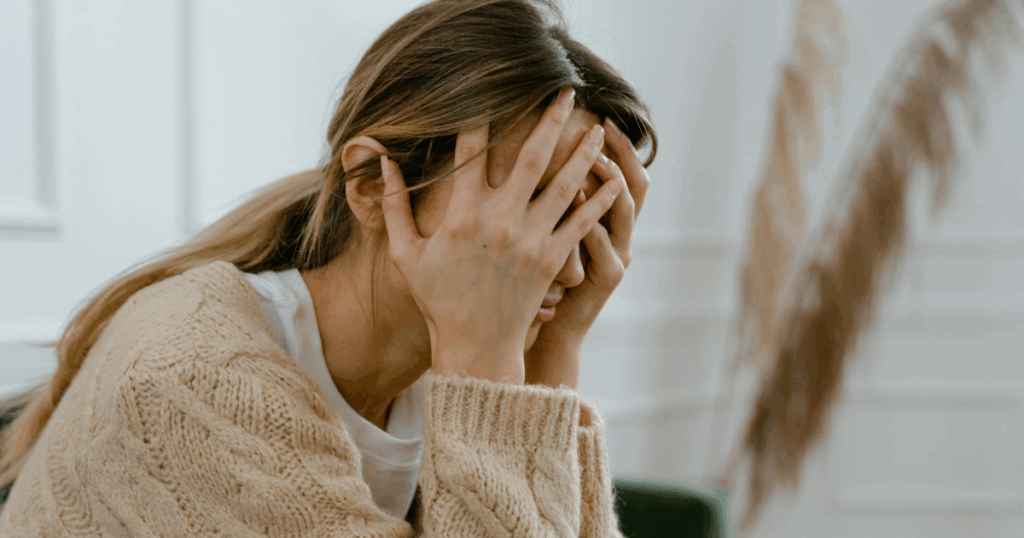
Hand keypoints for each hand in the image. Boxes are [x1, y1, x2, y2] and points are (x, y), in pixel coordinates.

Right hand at [379, 88, 624, 384]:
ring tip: (598, 127)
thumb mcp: (405, 254)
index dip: (481, 117)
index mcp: (462, 215)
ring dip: (583, 152)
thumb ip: (393, 206)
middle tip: (566, 91)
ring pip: (564, 184)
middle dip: (550, 120)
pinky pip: (581, 223)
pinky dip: (599, 200)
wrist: (475, 346)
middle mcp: (499, 221)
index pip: (471, 151)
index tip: (491, 90)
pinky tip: (613, 179)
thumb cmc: (438, 299)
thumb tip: (384, 162)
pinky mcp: (552, 260)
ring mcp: (530, 240)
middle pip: (531, 157)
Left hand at [525, 118, 649, 388]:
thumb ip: (546, 198)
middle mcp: (620, 234)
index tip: (598, 114)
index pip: (620, 171)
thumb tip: (530, 152)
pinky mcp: (606, 278)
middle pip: (634, 183)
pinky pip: (603, 246)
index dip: (617, 144)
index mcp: (606, 219)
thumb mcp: (548, 234)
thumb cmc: (539, 280)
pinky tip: (576, 204)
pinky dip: (592, 224)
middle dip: (620, 153)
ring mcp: (617, 255)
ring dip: (608, 182)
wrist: (546, 331)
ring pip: (623, 211)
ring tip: (592, 158)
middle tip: (601, 126)